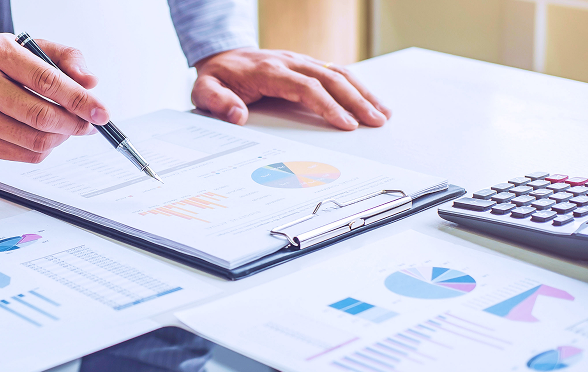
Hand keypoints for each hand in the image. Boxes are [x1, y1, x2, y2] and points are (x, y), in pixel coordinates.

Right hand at [0, 34, 106, 162]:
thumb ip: (63, 57)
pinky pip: (24, 155)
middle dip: (75, 124)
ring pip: (35, 140)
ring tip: (67, 128)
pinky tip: (46, 136)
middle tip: (88, 123)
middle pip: (42, 116)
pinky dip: (45, 148)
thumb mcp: (24, 44)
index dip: (80, 100)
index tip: (101, 112)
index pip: (47, 81)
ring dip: (62, 138)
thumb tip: (90, 84)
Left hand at [192, 48, 391, 129]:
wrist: (222, 56)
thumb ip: (217, 103)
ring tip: (383, 114)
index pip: (305, 87)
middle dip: (355, 101)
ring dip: (362, 92)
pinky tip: (372, 101)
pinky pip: (336, 72)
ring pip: (338, 72)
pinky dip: (357, 86)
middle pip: (329, 78)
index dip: (327, 105)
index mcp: (269, 71)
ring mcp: (301, 61)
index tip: (345, 124)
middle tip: (374, 122)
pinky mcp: (307, 65)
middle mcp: (290, 62)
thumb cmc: (218, 77)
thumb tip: (238, 115)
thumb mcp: (205, 90)